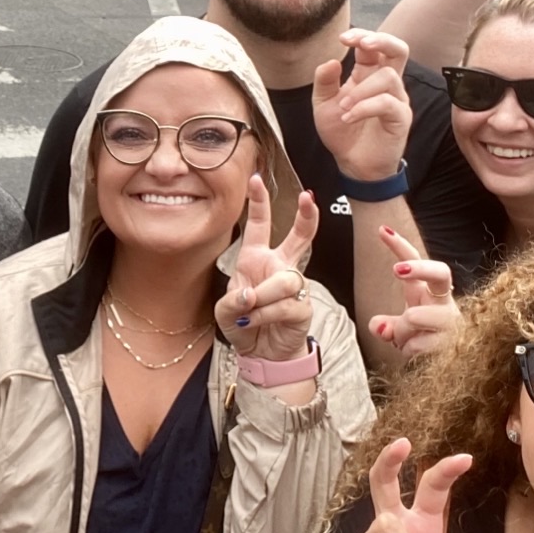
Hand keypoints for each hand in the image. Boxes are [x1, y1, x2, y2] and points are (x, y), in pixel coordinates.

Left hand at [214, 174, 321, 361]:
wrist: (262, 354)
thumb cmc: (244, 325)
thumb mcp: (225, 311)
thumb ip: (233, 300)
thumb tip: (250, 295)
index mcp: (256, 259)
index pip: (260, 225)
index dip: (259, 201)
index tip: (255, 178)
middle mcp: (278, 267)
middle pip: (299, 236)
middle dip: (306, 216)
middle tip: (308, 198)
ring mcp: (293, 286)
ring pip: (285, 280)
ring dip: (262, 296)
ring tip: (248, 311)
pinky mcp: (302, 307)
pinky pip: (284, 305)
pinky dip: (264, 315)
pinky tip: (254, 322)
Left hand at [313, 29, 412, 183]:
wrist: (352, 164)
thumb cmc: (342, 132)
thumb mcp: (323, 104)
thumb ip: (324, 81)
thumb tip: (332, 60)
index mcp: (368, 75)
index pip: (374, 47)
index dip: (362, 36)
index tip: (343, 39)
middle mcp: (387, 83)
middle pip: (399, 49)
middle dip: (382, 41)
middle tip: (361, 45)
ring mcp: (396, 100)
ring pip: (388, 77)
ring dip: (361, 90)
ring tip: (343, 108)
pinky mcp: (401, 118)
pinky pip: (387, 103)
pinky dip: (364, 108)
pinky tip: (349, 118)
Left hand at [366, 228, 458, 361]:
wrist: (451, 367)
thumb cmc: (423, 341)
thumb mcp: (399, 330)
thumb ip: (385, 327)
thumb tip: (378, 326)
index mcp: (429, 292)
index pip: (416, 262)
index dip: (400, 246)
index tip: (382, 229)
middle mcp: (445, 302)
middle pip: (441, 273)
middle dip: (420, 268)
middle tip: (397, 270)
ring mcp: (454, 322)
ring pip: (421, 314)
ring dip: (404, 328)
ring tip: (400, 339)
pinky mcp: (458, 343)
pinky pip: (422, 344)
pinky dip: (410, 350)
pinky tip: (413, 352)